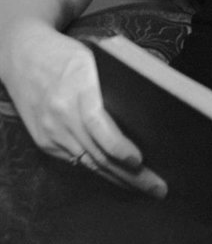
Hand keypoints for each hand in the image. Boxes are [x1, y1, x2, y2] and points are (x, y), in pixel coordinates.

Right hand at [3, 22, 165, 196]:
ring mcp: (51, 132)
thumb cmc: (67, 54)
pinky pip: (76, 160)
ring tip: (146, 189)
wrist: (21, 57)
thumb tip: (156, 98)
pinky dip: (99, 170)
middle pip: (98, 152)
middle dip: (130, 175)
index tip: (138, 159)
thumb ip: (119, 79)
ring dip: (118, 179)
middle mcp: (61, 115)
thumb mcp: (95, 58)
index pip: (98, 124)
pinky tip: (120, 178)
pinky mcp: (45, 142)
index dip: (118, 145)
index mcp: (77, 89)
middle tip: (158, 188)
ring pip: (88, 162)